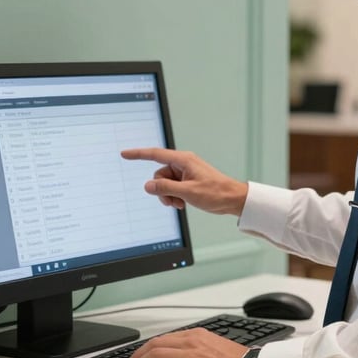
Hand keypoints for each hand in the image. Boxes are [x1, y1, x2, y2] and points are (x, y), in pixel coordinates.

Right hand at [121, 148, 247, 214]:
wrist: (232, 199)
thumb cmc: (216, 192)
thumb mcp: (188, 192)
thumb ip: (166, 188)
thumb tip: (148, 186)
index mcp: (183, 160)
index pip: (155, 154)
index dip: (138, 154)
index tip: (125, 154)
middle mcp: (183, 164)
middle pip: (159, 175)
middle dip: (162, 190)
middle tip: (172, 201)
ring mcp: (185, 173)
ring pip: (165, 184)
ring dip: (169, 196)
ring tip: (180, 203)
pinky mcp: (187, 181)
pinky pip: (172, 188)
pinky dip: (174, 197)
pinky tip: (183, 203)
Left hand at [123, 328, 251, 357]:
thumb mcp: (214, 347)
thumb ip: (197, 348)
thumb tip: (182, 357)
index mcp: (196, 334)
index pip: (165, 337)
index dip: (148, 346)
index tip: (140, 354)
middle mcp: (191, 341)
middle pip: (155, 343)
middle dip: (138, 354)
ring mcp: (189, 355)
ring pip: (155, 354)